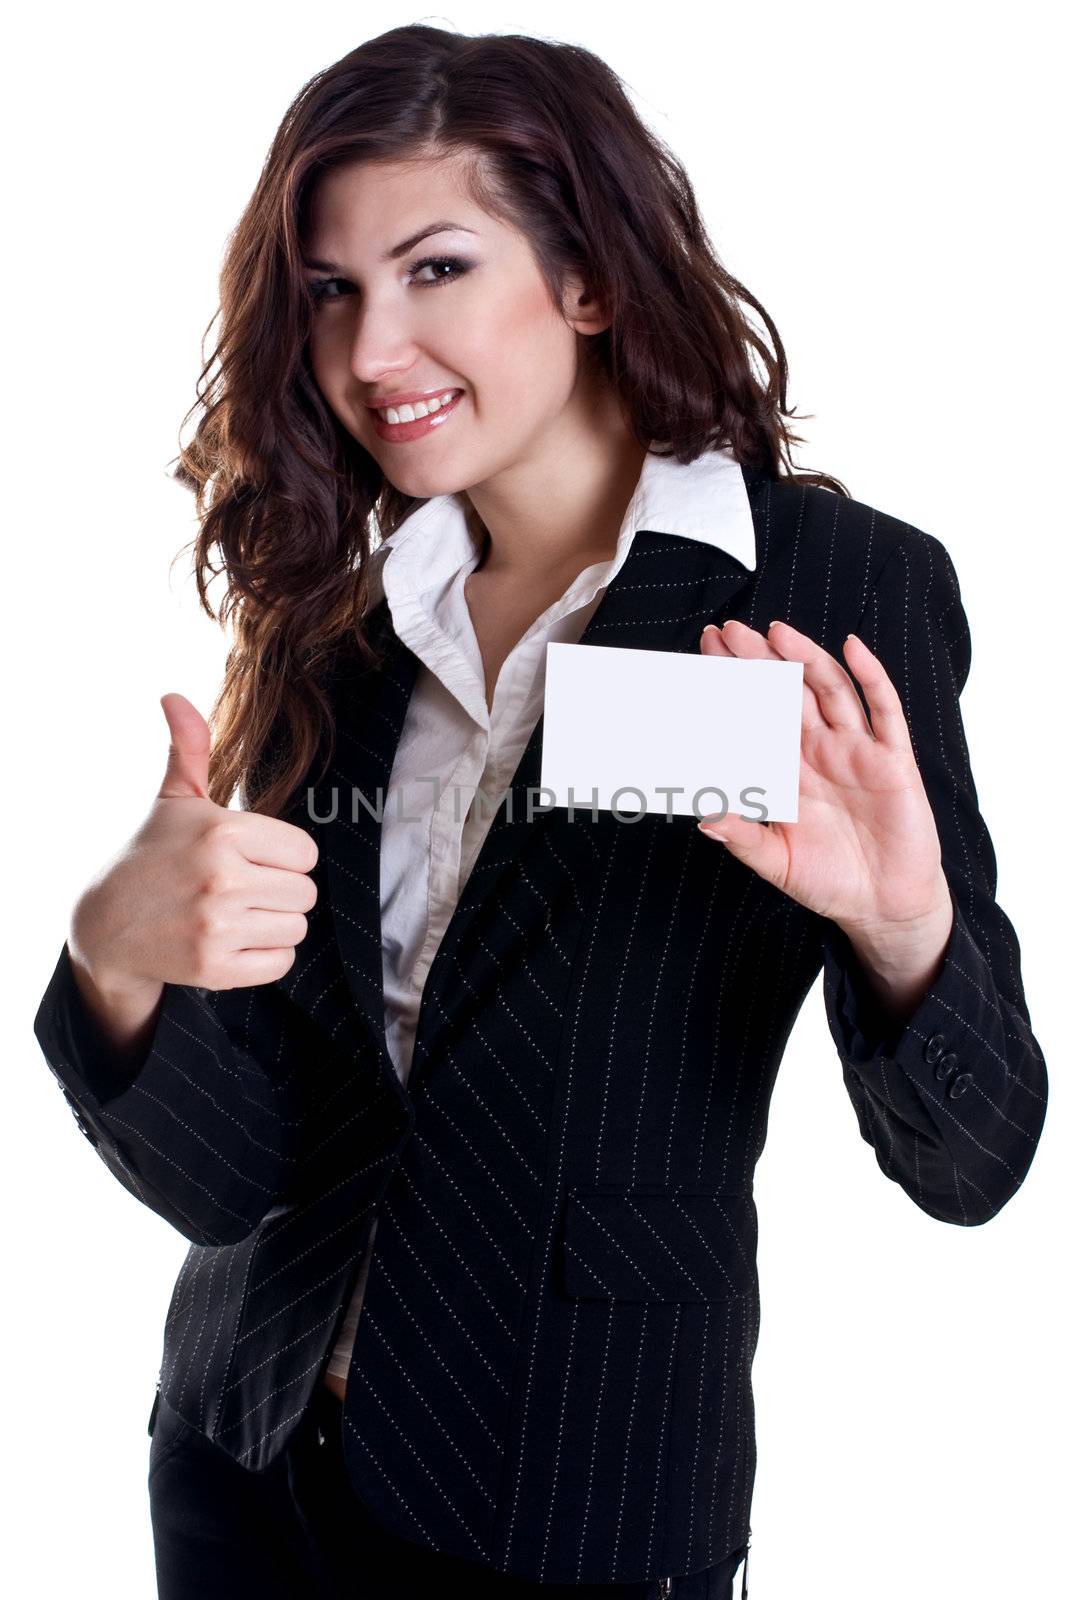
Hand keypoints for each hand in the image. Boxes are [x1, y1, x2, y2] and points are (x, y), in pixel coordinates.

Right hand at [68, 693, 319, 997]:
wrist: (107, 924)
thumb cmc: (153, 854)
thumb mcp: (174, 801)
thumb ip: (189, 748)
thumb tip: (173, 696)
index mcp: (223, 832)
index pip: (305, 853)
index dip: (284, 857)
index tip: (253, 858)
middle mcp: (221, 879)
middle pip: (306, 893)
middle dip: (281, 892)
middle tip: (242, 888)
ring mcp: (216, 926)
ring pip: (296, 928)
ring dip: (274, 924)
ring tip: (236, 913)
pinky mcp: (213, 967)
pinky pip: (281, 963)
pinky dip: (264, 957)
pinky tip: (232, 940)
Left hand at [696, 619, 950, 939]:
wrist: (883, 905)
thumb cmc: (828, 880)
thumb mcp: (776, 861)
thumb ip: (743, 837)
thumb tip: (704, 818)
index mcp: (788, 769)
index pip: (755, 716)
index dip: (733, 687)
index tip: (704, 657)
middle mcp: (820, 751)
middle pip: (787, 693)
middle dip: (759, 662)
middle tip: (727, 631)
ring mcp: (857, 751)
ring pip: (830, 691)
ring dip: (806, 659)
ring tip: (776, 633)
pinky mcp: (892, 760)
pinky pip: (884, 711)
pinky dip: (871, 677)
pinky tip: (854, 649)